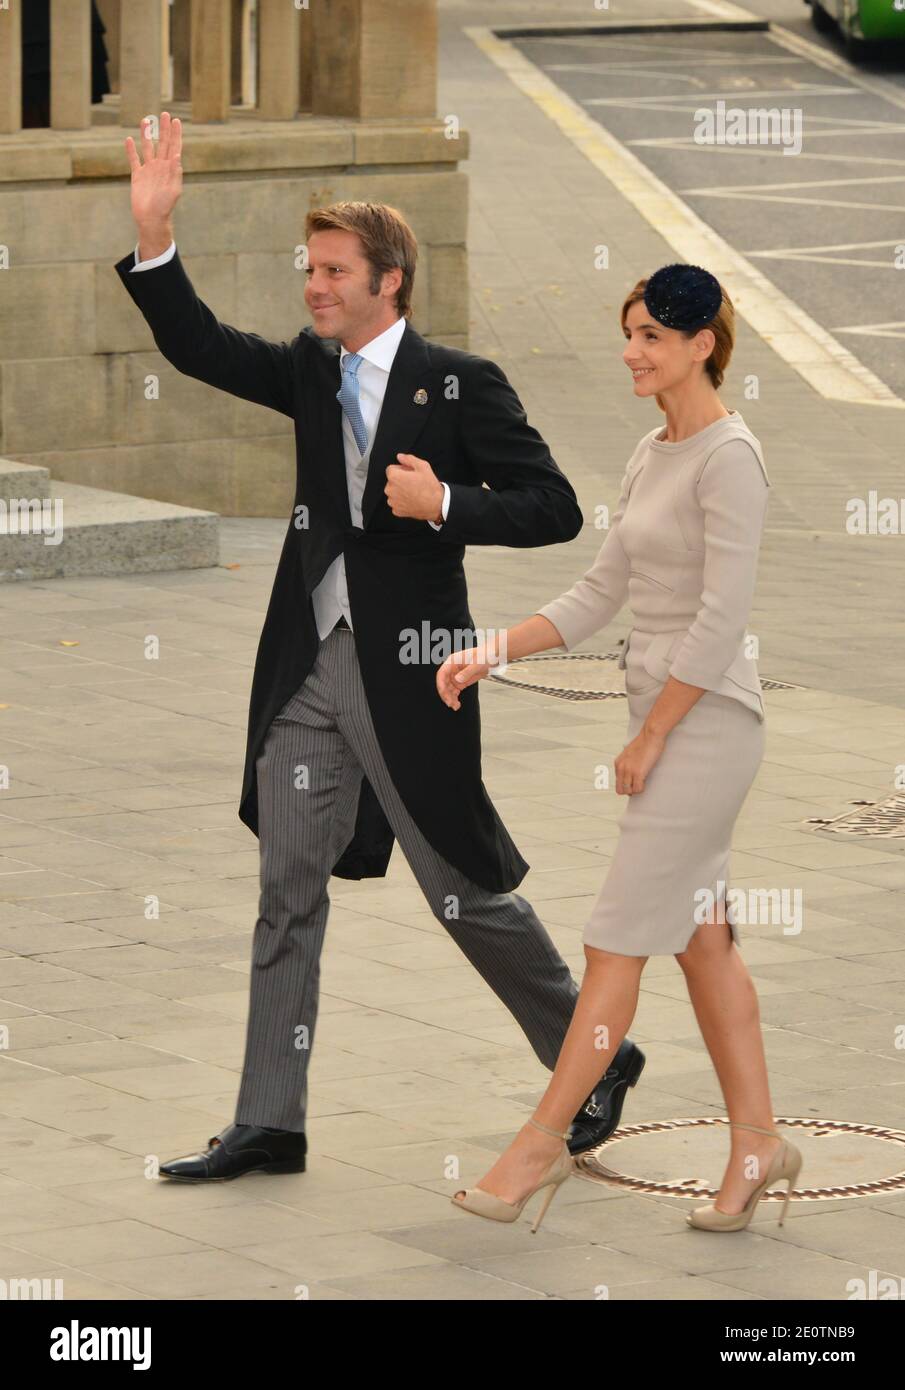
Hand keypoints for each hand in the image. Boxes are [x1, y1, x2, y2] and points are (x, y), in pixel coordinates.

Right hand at [125, 111, 182, 245]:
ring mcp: (149, 170)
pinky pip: (134, 160)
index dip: (176, 134)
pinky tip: (129, 139)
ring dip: (147, 134)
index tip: (176, 120)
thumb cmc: (164, 208)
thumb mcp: (173, 190)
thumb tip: (178, 155)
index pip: (174, 147)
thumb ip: (176, 173)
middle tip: (165, 114)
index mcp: (170, 169)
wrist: (151, 219)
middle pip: (163, 143)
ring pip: (148, 148)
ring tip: (146, 120)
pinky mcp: (137, 176)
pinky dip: (131, 150)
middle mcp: (160, 167)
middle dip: (164, 129)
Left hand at [386, 453, 443, 521]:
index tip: (410, 474)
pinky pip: (396, 503)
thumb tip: (400, 457)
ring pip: (393, 492)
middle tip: (413, 483)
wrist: (436, 505)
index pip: (391, 469)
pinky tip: (412, 500)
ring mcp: (392, 502)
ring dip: (400, 491)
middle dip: (400, 480)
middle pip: (391, 481)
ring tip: (413, 492)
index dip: (401, 469)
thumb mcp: (423, 466)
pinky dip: (402, 502)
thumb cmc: (430, 486)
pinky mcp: (396, 511)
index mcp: (394, 477)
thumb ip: (408, 459)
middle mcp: (390, 490)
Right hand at [436, 645, 494, 709]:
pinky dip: (454, 698)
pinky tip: (457, 703)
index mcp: (453, 661)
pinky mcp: (461, 681)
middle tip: (450, 703)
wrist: (493, 657)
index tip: (443, 693)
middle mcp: (452, 669)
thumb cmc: (485, 655)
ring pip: (448, 689)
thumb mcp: (477, 663)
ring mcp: (456, 676)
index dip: (441, 684)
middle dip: (446, 694)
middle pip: (444, 683)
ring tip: (455, 706)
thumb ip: (467, 671)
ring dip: (450, 698)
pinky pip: (454, 691)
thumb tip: (457, 679)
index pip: (442, 673)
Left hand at [614, 727, 665, 794]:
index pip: (617, 782)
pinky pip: (637, 789)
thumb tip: (631, 773)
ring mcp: (629, 770)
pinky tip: (645, 783)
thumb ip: (628, 763)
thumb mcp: (629, 753)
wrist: (651, 735)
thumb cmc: (644, 742)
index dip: (626, 785)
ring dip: (636, 790)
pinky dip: (641, 789)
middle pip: (620, 789)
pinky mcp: (638, 772)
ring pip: (628, 791)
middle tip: (638, 785)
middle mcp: (621, 767)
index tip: (633, 783)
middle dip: (629, 790)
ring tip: (642, 783)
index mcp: (618, 763)